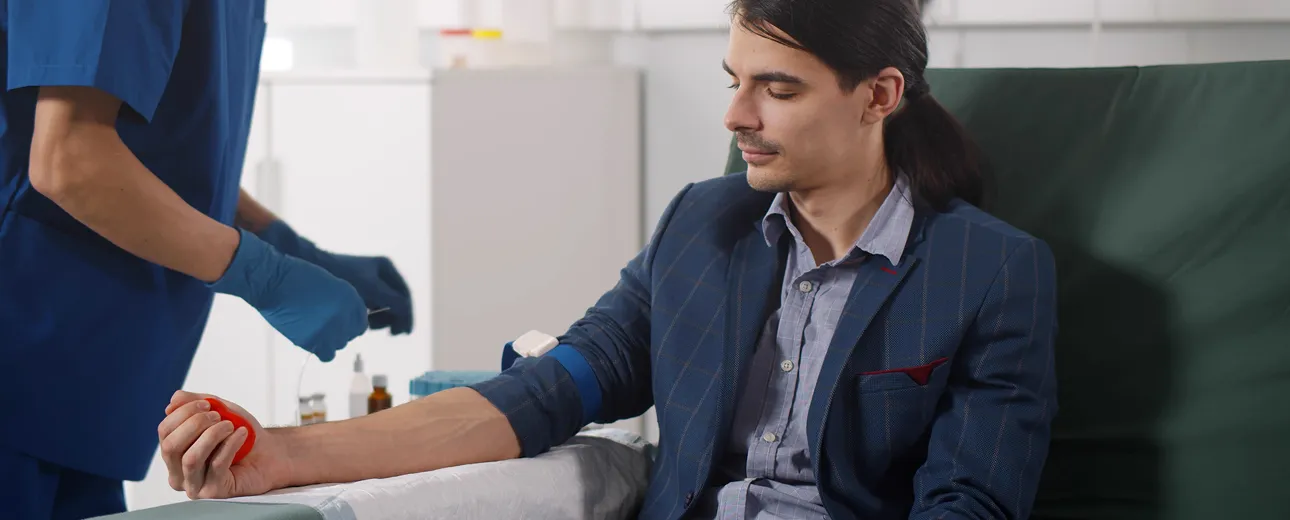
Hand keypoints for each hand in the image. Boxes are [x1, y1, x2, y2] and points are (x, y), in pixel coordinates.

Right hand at [158, 391, 290, 498]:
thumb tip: (173, 401)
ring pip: (191, 458)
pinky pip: (216, 465)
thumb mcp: (217, 410)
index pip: (164, 431)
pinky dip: (230, 444)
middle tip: (217, 415)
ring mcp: (194, 485)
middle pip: (171, 446)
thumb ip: (193, 403)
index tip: (206, 403)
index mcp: (174, 454)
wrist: (268, 452)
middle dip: (195, 424)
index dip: (183, 413)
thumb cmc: (240, 433)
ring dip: (212, 435)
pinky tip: (241, 434)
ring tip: (230, 425)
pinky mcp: (213, 492)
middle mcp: (179, 473)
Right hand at [209, 229, 367, 361]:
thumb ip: (342, 302)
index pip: (360, 322)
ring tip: (312, 329)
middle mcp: (345, 316)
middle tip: (322, 325)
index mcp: (351, 298)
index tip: (340, 323)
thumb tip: (345, 319)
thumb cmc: (296, 277)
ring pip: (338, 345)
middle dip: (339, 331)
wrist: (273, 282)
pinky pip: (326, 355)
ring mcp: (331, 330)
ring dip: (328, 340)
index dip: (349, 324)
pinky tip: (309, 339)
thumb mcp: (329, 284)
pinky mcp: (314, 342)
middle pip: (350, 335)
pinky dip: (319, 349)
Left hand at [254, 220, 412, 333]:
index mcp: (386, 268)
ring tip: (370, 325)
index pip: (404, 296)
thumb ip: (393, 302)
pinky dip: (369, 315)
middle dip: (392, 317)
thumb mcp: (372, 288)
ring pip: (382, 306)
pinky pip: (369, 306)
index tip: (403, 332)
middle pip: (395, 302)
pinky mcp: (354, 290)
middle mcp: (379, 273)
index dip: (407, 315)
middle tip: (389, 332)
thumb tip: (407, 319)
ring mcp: (367, 282)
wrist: (310, 264)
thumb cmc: (342, 274)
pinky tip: (361, 321)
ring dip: (380, 318)